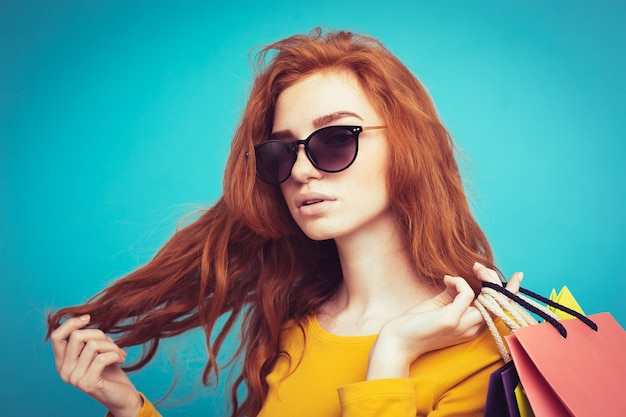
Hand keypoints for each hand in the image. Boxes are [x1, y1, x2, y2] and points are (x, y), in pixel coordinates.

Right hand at [50, 315, 142, 416]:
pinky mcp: (88, 383)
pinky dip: (115, 354)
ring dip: (112, 345)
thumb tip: (85, 318)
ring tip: (119, 353)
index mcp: (63, 362)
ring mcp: (74, 378)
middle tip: (112, 344)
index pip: (56, 336)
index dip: (71, 323)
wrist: (121, 396)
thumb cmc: (110, 371)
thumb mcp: (95, 353)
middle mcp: (64, 371)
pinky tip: (121, 359)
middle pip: (77, 336)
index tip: (88, 318)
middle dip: (99, 334)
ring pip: (93, 345)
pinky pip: (102, 357)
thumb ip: (86, 340)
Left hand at [366, 264, 522, 379]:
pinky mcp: (451, 320)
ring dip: (486, 278)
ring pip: (491, 300)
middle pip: (500, 303)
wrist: (396, 341)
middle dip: (495, 280)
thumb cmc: (415, 325)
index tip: (518, 275)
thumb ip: (452, 293)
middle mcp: (471, 328)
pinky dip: (459, 282)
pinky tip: (446, 279)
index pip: (498, 310)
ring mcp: (463, 326)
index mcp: (470, 326)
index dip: (511, 293)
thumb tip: (459, 279)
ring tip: (473, 267)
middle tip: (479, 266)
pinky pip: (466, 294)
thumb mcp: (438, 305)